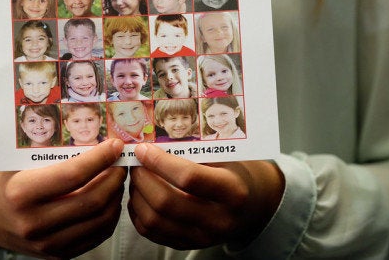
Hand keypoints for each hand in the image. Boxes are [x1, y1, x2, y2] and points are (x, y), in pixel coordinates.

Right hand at [0, 138, 126, 258]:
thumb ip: (51, 153)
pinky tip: (110, 200)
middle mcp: (34, 223)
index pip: (73, 175)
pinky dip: (109, 217)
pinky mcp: (57, 256)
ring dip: (116, 197)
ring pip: (100, 221)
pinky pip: (96, 237)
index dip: (100, 159)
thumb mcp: (17, 161)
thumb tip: (96, 139)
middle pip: (92, 200)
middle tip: (121, 162)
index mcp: (21, 193)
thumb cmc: (3, 180)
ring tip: (117, 179)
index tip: (115, 146)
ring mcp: (46, 244)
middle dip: (114, 178)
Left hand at [128, 143, 283, 249]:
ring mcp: (202, 237)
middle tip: (136, 162)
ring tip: (137, 176)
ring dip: (137, 194)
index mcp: (233, 192)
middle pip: (166, 202)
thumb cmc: (236, 173)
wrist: (252, 206)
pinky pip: (151, 232)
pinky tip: (140, 194)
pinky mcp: (187, 245)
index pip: (188, 178)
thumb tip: (151, 143)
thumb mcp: (226, 158)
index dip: (159, 162)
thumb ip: (193, 152)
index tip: (144, 149)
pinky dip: (138, 212)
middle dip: (142, 178)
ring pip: (154, 220)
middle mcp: (219, 220)